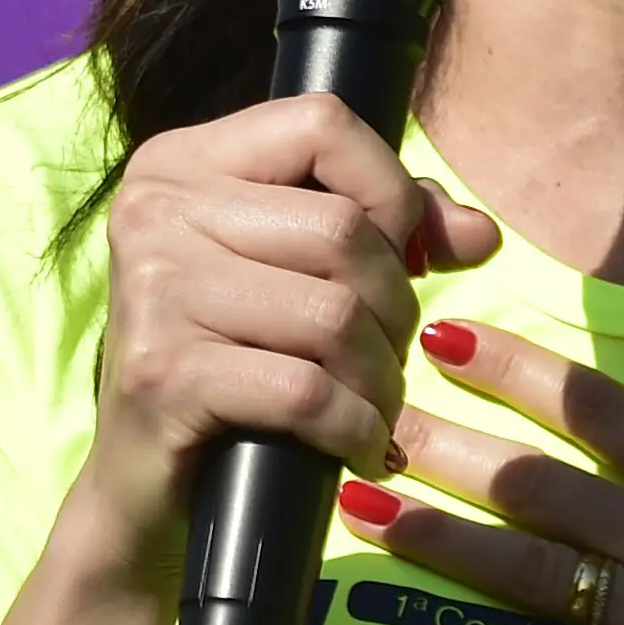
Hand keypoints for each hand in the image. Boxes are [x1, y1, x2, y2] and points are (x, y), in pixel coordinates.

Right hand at [73, 99, 502, 592]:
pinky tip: (354, 449)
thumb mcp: (294, 281)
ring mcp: (151, 292)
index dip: (389, 194)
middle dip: (394, 308)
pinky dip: (354, 429)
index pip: (321, 125)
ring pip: (334, 314)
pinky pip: (307, 392)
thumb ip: (384, 231)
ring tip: (371, 409)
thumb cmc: (228, 375)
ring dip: (381, 378)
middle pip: (341, 230)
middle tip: (382, 361)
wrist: (142, 499)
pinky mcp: (161, 376)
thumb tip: (481, 231)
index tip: (400, 260)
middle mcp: (153, 211)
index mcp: (180, 164)